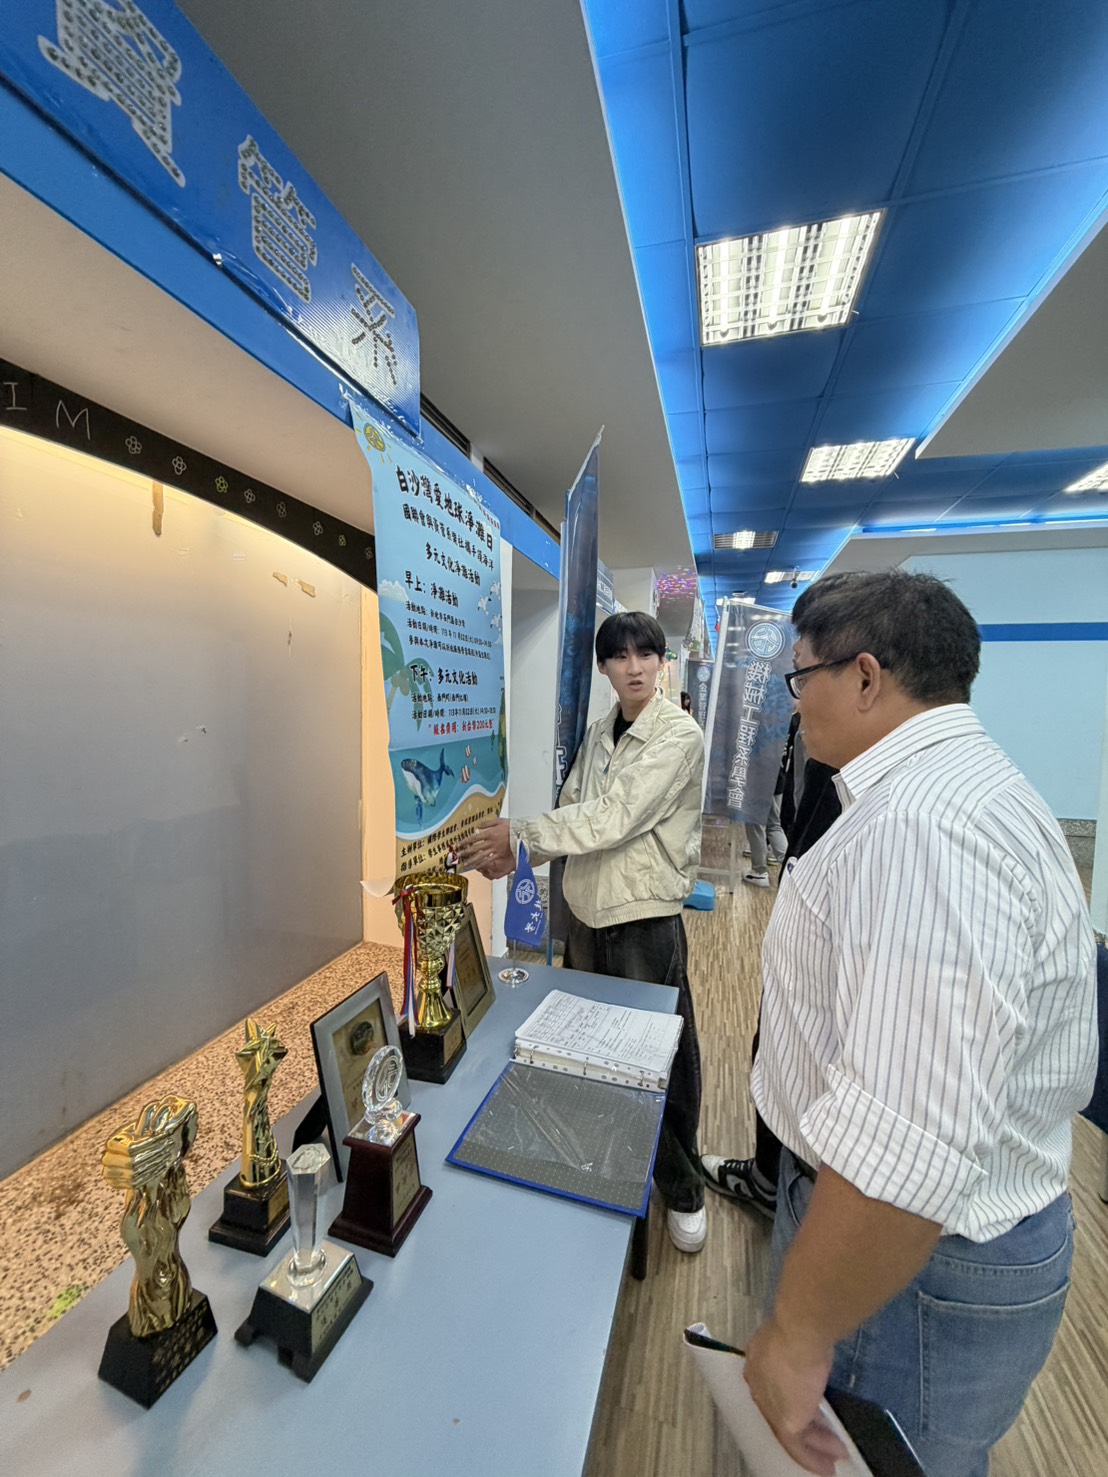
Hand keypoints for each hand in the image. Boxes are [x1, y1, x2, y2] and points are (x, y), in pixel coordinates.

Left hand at [457, 819, 514, 878]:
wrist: (522, 833)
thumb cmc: (511, 826)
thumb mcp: (499, 820)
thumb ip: (487, 823)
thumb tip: (477, 826)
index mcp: (489, 833)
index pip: (473, 838)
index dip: (465, 842)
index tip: (458, 845)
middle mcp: (490, 842)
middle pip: (475, 848)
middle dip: (465, 852)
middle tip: (458, 856)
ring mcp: (495, 849)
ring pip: (481, 856)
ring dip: (472, 860)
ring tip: (465, 863)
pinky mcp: (499, 854)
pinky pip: (489, 860)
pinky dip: (482, 864)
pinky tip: (477, 866)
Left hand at [743, 1318, 844, 1475]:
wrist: (800, 1332)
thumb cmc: (801, 1327)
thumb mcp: (794, 1337)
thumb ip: (796, 1350)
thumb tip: (811, 1352)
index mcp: (756, 1361)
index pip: (768, 1387)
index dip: (783, 1399)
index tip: (800, 1407)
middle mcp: (758, 1386)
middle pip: (777, 1412)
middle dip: (799, 1427)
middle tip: (815, 1439)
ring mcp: (770, 1405)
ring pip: (790, 1433)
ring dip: (814, 1446)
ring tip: (830, 1458)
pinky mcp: (787, 1421)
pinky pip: (798, 1447)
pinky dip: (813, 1458)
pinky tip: (827, 1466)